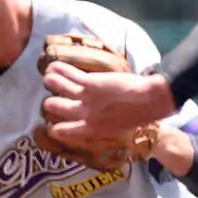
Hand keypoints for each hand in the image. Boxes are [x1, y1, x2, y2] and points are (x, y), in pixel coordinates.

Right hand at [41, 63, 176, 150]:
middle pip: (56, 108)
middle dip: (50, 103)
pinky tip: (53, 65)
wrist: (148, 102)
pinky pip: (68, 74)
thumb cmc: (138, 115)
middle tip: (51, 98)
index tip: (52, 126)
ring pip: (58, 87)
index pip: (64, 132)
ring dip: (51, 81)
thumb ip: (102, 125)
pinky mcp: (89, 83)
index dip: (55, 129)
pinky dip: (58, 69)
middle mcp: (84, 116)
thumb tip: (96, 121)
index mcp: (92, 130)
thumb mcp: (117, 128)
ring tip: (49, 78)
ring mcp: (85, 99)